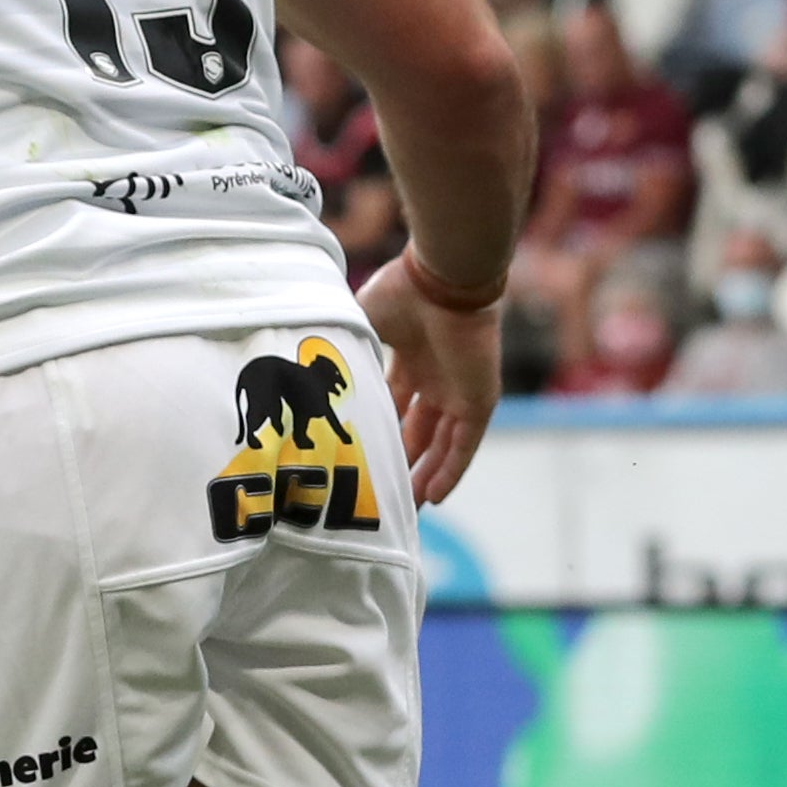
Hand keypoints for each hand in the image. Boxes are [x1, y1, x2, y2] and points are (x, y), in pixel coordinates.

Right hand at [360, 258, 501, 507]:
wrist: (442, 278)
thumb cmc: (401, 291)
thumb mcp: (362, 325)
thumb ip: (346, 351)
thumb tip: (307, 369)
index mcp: (410, 356)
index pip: (396, 403)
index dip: (380, 430)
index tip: (360, 455)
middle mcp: (436, 376)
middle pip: (419, 429)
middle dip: (402, 459)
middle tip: (381, 492)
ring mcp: (459, 389)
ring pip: (442, 443)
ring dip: (425, 474)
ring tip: (406, 508)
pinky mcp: (479, 399)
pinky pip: (465, 444)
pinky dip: (450, 470)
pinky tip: (433, 496)